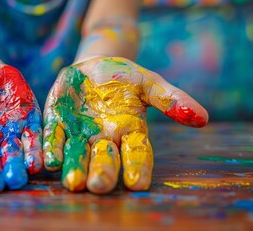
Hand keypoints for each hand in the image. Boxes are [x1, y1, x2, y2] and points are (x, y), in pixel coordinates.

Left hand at [43, 57, 207, 193]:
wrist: (93, 66)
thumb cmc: (124, 77)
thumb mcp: (149, 83)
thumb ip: (171, 99)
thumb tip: (202, 118)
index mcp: (130, 131)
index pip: (137, 153)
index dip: (138, 167)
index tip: (138, 184)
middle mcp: (104, 138)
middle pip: (105, 159)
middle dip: (102, 173)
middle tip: (99, 187)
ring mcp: (79, 133)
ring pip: (78, 154)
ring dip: (75, 167)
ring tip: (74, 182)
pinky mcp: (57, 123)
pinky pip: (55, 138)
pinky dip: (53, 148)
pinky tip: (50, 161)